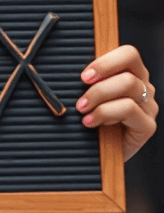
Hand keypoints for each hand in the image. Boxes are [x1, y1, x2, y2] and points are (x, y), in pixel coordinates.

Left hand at [77, 46, 157, 161]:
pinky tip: (90, 123)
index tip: (83, 75)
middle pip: (130, 63)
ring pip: (128, 84)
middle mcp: (143, 86)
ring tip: (82, 110)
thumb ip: (86, 81)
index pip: (128, 53)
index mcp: (131, 73)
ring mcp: (148, 105)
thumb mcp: (87, 96)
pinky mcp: (148, 125)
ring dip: (99, 95)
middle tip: (80, 92)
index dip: (105, 60)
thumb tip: (64, 66)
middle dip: (100, 75)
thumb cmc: (89, 122)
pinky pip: (129, 108)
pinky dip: (105, 113)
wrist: (96, 160)